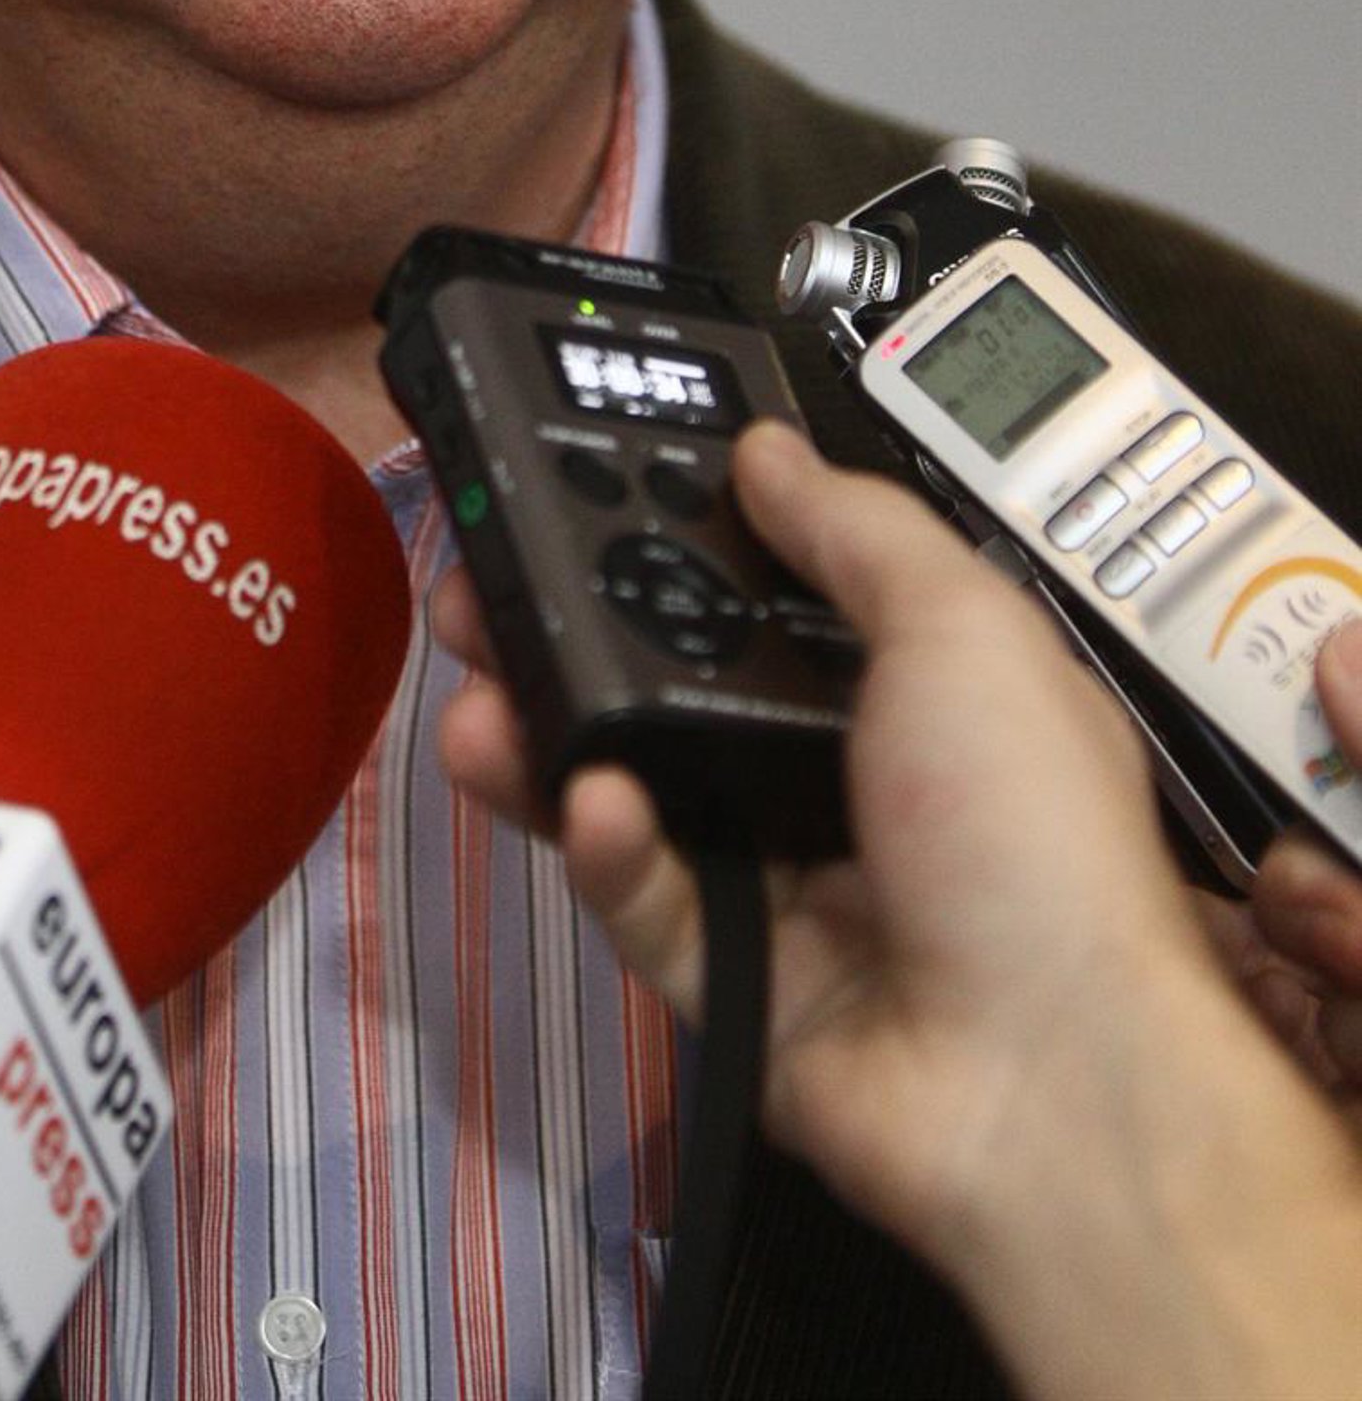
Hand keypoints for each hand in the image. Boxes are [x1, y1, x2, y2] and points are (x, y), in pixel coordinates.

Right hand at [435, 421, 1361, 1400]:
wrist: (1056, 1083)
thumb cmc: (1029, 831)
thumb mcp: (963, 630)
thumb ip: (855, 530)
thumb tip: (765, 448)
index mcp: (916, 684)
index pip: (773, 589)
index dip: (682, 535)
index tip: (585, 484)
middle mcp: (845, 775)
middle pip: (678, 684)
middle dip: (572, 632)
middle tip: (479, 586)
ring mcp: (786, 883)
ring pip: (637, 791)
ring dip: (549, 737)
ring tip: (475, 694)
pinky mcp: (734, 986)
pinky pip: (646, 903)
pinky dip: (609, 852)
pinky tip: (588, 806)